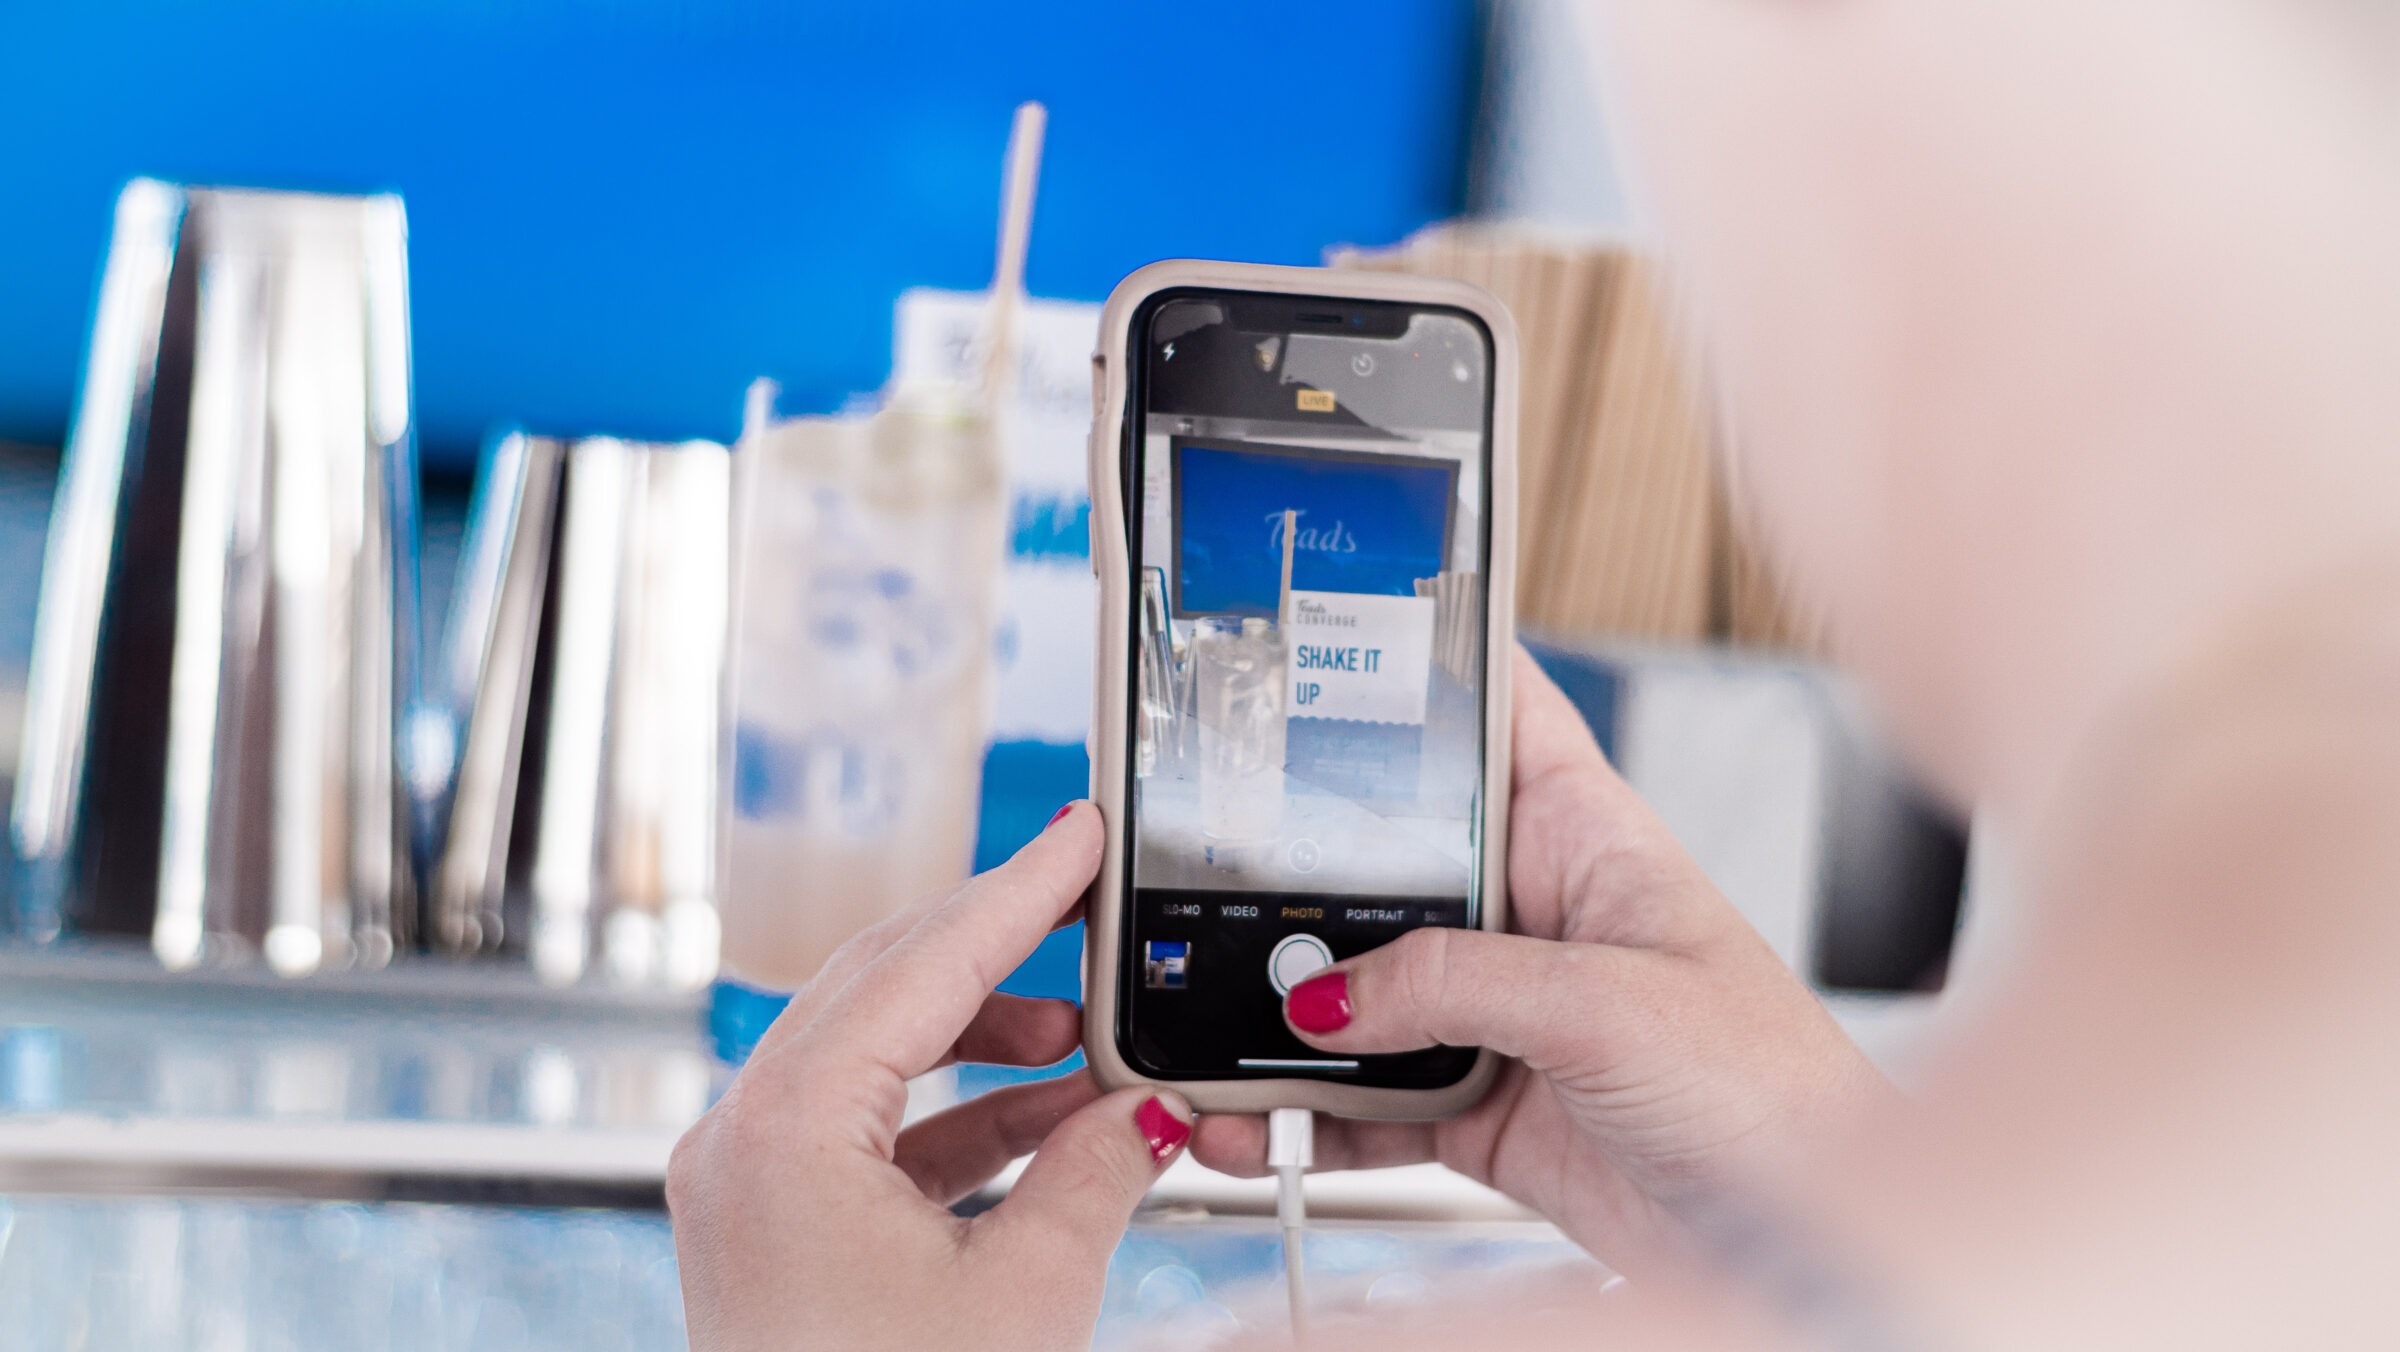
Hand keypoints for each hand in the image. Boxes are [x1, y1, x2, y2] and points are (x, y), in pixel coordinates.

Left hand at [669, 804, 1190, 1351]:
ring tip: (1092, 1047)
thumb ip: (1096, 1176)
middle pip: (881, 989)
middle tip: (1091, 911)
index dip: (1017, 893)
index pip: (918, 964)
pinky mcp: (773, 1231)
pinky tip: (1053, 1122)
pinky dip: (960, 1118)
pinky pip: (870, 1133)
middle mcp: (743, 1139)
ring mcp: (748, 1186)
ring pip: (877, 1058)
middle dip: (1000, 954)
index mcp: (782, 1130)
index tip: (1081, 837)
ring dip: (989, 1044)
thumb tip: (1152, 1110)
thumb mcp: (1025, 1297)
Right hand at [1191, 648, 1889, 1273]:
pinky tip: (1262, 1123)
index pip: (1496, 713)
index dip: (1421, 669)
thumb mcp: (1609, 1003)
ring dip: (1285, 1018)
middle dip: (1300, 880)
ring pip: (1362, 989)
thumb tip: (1328, 993)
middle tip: (1219, 890)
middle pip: (1390, 865)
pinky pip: (1366, 1096)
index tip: (1323, 644)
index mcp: (1587, 836)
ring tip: (1219, 1042)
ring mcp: (1501, 1011)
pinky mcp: (1479, 1103)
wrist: (1800, 1241)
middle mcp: (1534, 912)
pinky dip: (1307, 1113)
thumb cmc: (1772, 1092)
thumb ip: (1457, 984)